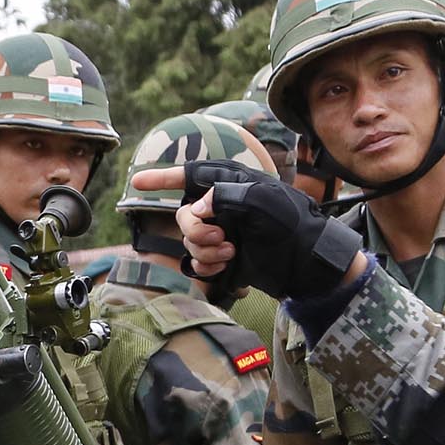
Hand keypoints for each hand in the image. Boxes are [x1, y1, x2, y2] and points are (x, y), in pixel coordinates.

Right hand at [128, 159, 366, 299]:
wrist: (307, 261)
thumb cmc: (290, 223)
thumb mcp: (260, 200)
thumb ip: (224, 196)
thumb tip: (196, 210)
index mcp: (230, 186)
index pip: (190, 176)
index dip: (161, 178)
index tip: (137, 182)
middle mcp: (223, 208)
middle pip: (184, 216)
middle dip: (195, 231)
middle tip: (220, 238)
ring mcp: (223, 234)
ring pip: (189, 243)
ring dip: (205, 251)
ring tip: (231, 253)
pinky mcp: (225, 259)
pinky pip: (197, 263)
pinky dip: (206, 267)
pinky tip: (227, 267)